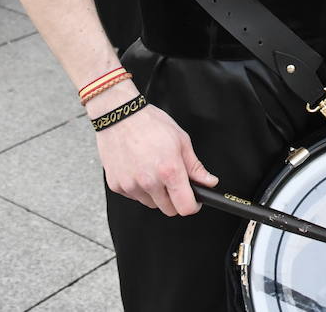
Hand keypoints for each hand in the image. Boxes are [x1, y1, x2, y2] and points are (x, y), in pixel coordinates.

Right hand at [92, 86, 217, 215]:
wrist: (119, 116)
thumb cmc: (150, 124)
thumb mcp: (181, 140)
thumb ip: (195, 167)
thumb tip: (209, 182)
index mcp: (169, 170)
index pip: (185, 207)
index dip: (193, 205)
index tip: (194, 199)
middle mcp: (149, 182)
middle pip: (168, 210)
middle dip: (175, 199)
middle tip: (174, 181)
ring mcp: (131, 186)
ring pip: (151, 204)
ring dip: (156, 194)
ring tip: (154, 170)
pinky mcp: (116, 186)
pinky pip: (134, 196)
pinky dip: (139, 188)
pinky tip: (139, 169)